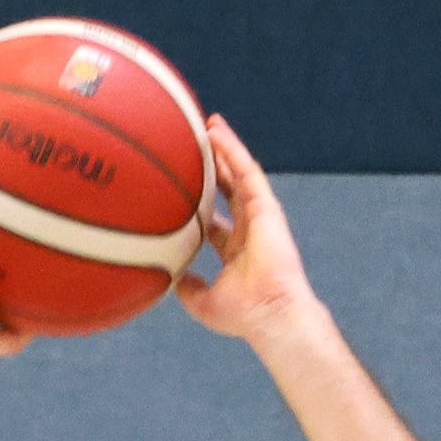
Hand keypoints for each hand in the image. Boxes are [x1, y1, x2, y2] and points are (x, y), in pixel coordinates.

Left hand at [173, 118, 322, 348]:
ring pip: (239, 174)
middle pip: (228, 190)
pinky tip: (216, 132)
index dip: (201, 201)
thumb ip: (188, 288)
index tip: (183, 186)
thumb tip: (171, 279)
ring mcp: (259, 216)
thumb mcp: (203, 303)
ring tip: (209, 125)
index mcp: (235, 250)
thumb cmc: (242, 315)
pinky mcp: (267, 207)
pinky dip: (232, 150)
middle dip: (214, 167)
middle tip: (196, 145)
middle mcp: (248, 230)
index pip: (216, 218)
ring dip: (224, 149)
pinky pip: (248, 171)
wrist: (269, 313)